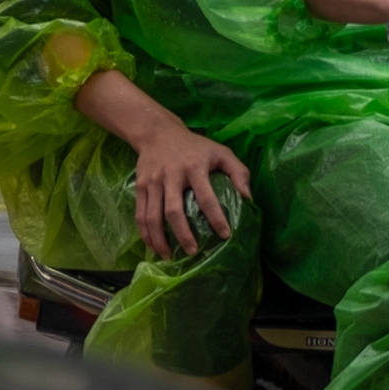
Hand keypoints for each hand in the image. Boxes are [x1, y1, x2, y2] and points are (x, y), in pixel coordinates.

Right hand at [131, 120, 253, 257]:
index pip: (206, 196)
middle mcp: (171, 175)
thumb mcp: (221, 152)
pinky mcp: (140, 187)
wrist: (158, 132)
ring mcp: (153, 182)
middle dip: (183, 234)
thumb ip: (238, 172)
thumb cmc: (195, 146)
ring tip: (169, 256)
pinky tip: (154, 246)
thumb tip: (248, 198)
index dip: (216, 217)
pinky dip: (145, 234)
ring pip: (152, 216)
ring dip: (160, 239)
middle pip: (174, 211)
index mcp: (194, 167)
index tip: (225, 234)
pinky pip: (140, 214)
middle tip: (193, 252)